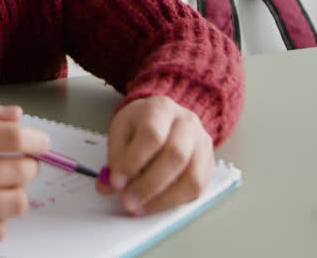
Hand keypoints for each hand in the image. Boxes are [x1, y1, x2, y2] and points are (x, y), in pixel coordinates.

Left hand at [94, 95, 213, 215]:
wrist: (166, 118)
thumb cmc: (141, 124)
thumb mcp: (121, 129)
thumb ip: (115, 156)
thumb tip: (108, 185)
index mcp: (161, 108)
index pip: (152, 134)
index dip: (133, 161)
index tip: (116, 181)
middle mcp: (187, 123)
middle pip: (175, 155)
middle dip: (148, 185)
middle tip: (127, 200)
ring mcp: (202, 143)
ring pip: (191, 177)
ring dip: (162, 199)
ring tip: (140, 207)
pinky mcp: (208, 163)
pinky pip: (197, 189)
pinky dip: (174, 202)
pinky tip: (156, 203)